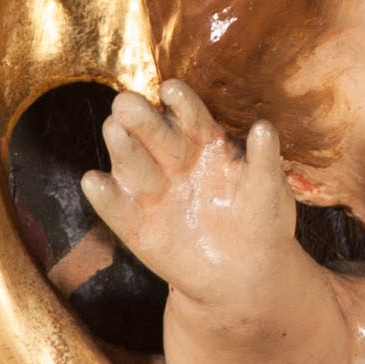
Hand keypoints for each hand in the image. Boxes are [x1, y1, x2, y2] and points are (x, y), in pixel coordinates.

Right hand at [79, 83, 300, 314]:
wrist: (247, 273)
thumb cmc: (261, 220)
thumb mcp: (268, 190)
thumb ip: (264, 160)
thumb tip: (264, 127)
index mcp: (205, 141)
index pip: (190, 114)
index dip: (180, 102)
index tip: (171, 90)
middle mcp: (172, 157)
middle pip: (152, 131)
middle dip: (140, 116)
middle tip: (126, 102)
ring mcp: (151, 188)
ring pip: (130, 160)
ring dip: (121, 145)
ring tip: (114, 129)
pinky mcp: (134, 223)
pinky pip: (115, 206)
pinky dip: (104, 194)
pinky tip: (95, 181)